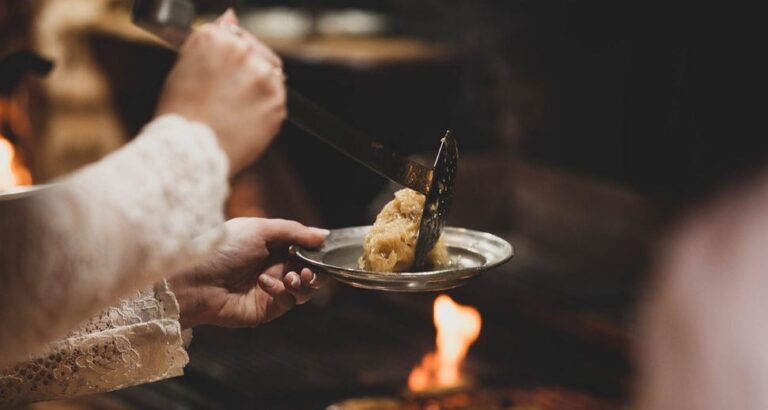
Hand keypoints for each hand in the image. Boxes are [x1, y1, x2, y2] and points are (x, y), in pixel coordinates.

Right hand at [155, 10, 285, 174]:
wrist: (190, 152)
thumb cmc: (180, 113)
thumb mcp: (184, 67)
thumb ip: (211, 39)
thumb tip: (230, 15)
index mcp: (217, 38)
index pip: (234, 33)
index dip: (230, 53)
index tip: (226, 67)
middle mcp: (245, 52)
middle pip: (256, 52)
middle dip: (247, 68)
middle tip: (230, 93)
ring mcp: (264, 78)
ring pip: (269, 75)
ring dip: (257, 88)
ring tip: (233, 109)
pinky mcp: (278, 104)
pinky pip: (275, 100)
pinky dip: (263, 108)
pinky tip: (242, 119)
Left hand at [169, 218, 328, 328]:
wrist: (195, 282)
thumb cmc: (221, 249)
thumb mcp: (259, 230)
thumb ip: (294, 231)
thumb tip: (324, 234)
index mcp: (273, 244)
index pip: (305, 246)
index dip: (318, 249)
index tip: (329, 250)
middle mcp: (275, 265)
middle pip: (310, 268)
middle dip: (316, 268)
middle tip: (310, 269)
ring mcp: (273, 287)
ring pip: (305, 287)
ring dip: (305, 281)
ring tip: (294, 276)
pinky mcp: (269, 308)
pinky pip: (290, 300)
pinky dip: (283, 290)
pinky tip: (266, 283)